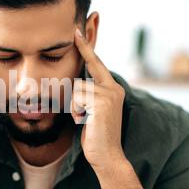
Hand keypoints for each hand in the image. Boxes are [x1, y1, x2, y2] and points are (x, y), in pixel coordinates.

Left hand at [71, 29, 126, 173]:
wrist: (107, 156)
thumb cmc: (96, 135)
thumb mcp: (91, 111)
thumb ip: (88, 94)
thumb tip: (75, 83)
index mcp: (112, 88)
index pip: (96, 64)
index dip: (86, 48)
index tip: (77, 32)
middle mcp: (114, 88)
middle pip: (82, 78)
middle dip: (75, 97)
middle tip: (85, 116)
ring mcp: (109, 94)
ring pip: (77, 89)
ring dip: (75, 107)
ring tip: (87, 121)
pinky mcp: (102, 102)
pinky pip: (77, 98)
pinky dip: (76, 112)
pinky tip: (86, 122)